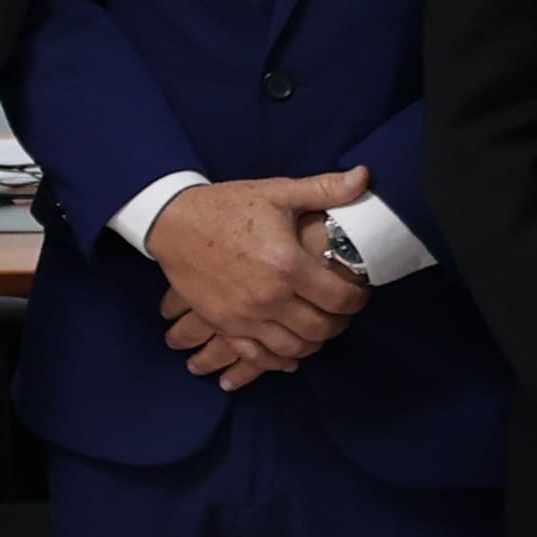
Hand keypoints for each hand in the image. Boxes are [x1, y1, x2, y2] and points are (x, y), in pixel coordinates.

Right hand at [145, 171, 370, 387]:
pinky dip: (278, 360)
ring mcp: (245, 316)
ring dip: (313, 342)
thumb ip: (325, 189)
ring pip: (294, 348)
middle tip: (340, 309)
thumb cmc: (227, 206)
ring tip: (317, 326)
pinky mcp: (224, 325)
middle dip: (340, 322)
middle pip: (322, 329)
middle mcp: (269, 298)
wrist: (172, 222)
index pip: (341, 299)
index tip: (358, 291)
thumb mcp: (277, 192)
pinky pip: (258, 357)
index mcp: (288, 265)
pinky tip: (288, 354)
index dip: (358, 298)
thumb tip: (364, 177)